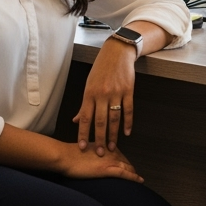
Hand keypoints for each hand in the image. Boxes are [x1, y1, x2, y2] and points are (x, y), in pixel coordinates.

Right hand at [56, 140, 142, 182]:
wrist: (65, 156)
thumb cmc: (70, 154)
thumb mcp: (84, 149)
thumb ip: (92, 151)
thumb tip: (92, 157)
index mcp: (105, 145)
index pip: (119, 154)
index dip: (124, 161)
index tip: (127, 166)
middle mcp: (110, 151)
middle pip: (125, 160)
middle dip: (130, 168)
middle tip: (134, 174)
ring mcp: (110, 160)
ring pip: (127, 167)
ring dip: (134, 173)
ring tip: (138, 179)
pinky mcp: (107, 169)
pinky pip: (125, 174)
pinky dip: (133, 177)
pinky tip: (139, 180)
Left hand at [73, 37, 136, 155]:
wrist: (117, 52)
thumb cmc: (101, 69)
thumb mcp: (89, 85)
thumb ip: (84, 105)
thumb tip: (76, 120)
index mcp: (90, 94)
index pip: (85, 118)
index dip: (84, 134)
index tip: (83, 147)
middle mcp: (102, 94)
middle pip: (100, 121)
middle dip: (99, 139)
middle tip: (99, 153)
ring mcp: (116, 93)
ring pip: (114, 118)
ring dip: (113, 134)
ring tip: (112, 147)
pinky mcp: (128, 90)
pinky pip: (128, 109)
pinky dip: (128, 122)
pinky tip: (127, 132)